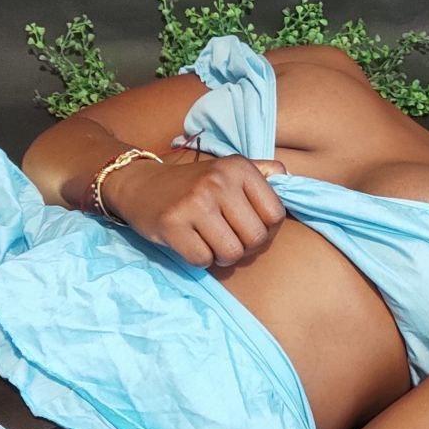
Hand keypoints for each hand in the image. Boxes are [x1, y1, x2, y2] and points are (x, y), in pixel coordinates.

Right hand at [105, 154, 287, 267]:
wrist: (140, 184)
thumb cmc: (192, 184)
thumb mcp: (227, 169)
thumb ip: (261, 172)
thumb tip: (289, 175)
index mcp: (239, 168)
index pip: (275, 215)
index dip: (264, 229)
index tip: (245, 225)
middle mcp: (219, 181)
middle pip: (256, 239)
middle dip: (244, 247)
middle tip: (226, 238)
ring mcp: (195, 202)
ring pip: (232, 254)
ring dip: (222, 257)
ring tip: (209, 241)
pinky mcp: (172, 224)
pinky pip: (203, 261)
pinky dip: (199, 259)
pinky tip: (190, 242)